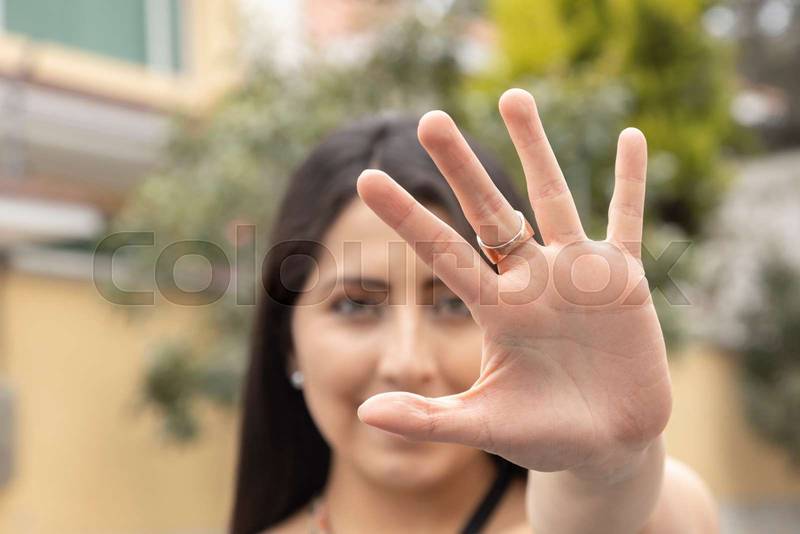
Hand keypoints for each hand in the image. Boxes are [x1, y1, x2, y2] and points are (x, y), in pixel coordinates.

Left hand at [355, 88, 671, 478]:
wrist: (604, 444)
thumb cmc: (540, 435)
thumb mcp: (483, 425)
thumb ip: (427, 419)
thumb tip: (363, 415)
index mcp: (494, 309)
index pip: (443, 253)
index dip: (407, 218)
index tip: (368, 179)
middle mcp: (529, 280)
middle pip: (490, 211)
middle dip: (461, 167)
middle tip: (428, 120)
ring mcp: (575, 274)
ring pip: (553, 199)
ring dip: (535, 149)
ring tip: (511, 96)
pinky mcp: (623, 281)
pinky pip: (627, 222)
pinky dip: (632, 183)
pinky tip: (632, 138)